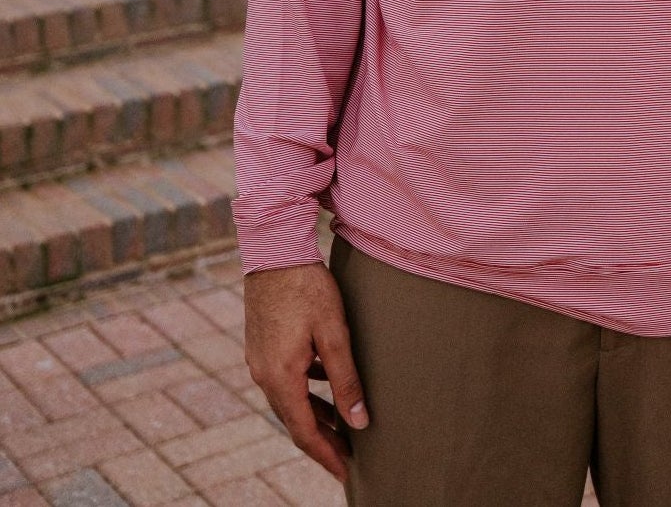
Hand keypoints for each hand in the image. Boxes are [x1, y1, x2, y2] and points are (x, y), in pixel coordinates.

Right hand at [244, 261, 368, 482]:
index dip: (326, 455)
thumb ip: (346, 379)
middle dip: (321, 441)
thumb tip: (359, 422)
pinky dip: (304, 392)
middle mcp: (263, 374)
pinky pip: (283, 380)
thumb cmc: (307, 287)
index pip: (304, 432)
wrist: (274, 249)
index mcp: (280, 377)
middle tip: (348, 458)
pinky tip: (323, 384)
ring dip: (313, 416)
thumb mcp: (334, 333)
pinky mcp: (261, 345)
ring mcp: (258, 359)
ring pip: (288, 401)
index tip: (346, 473)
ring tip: (341, 428)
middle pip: (294, 421)